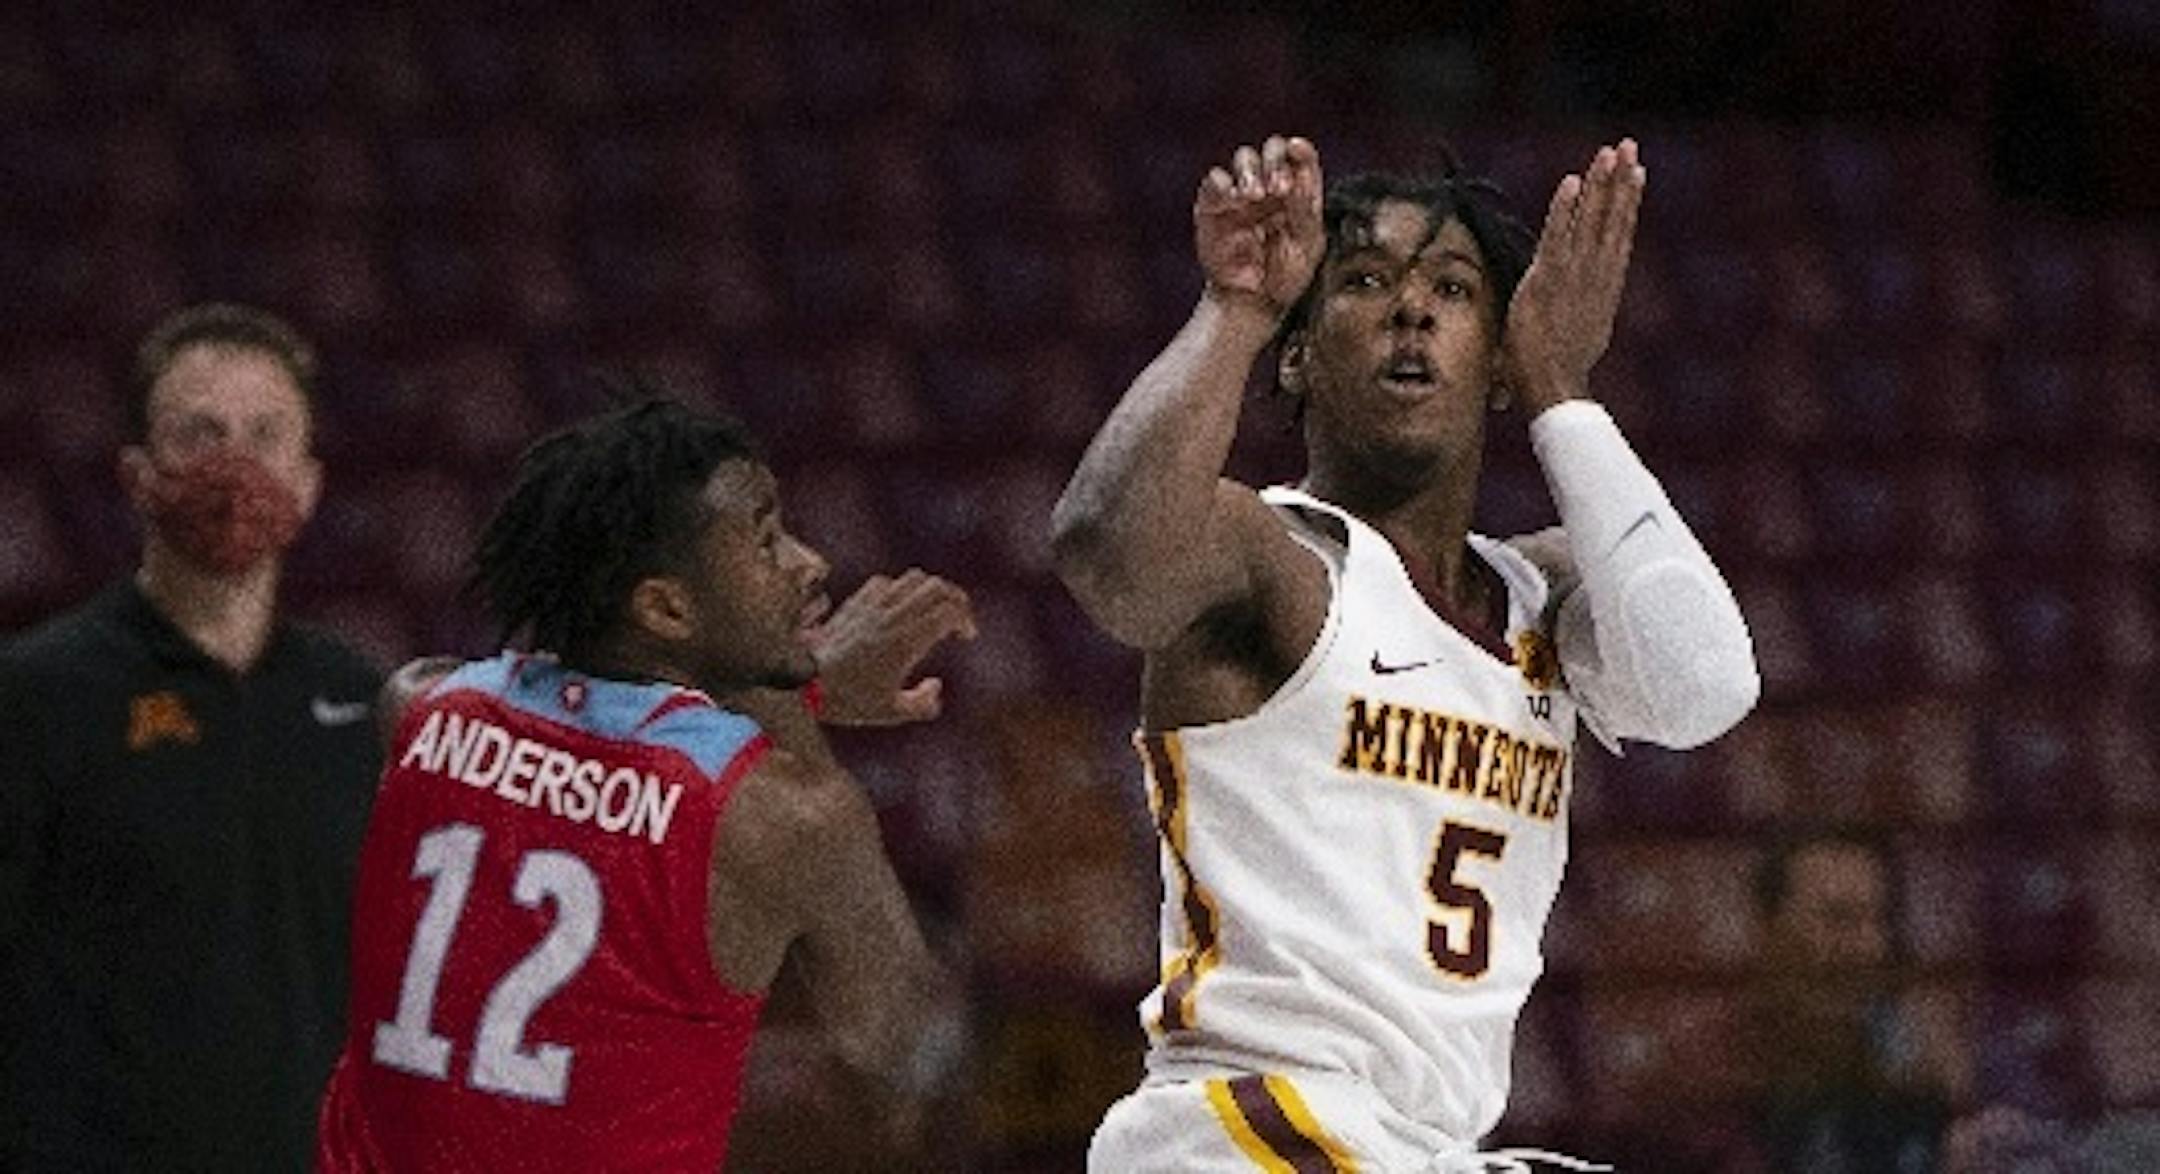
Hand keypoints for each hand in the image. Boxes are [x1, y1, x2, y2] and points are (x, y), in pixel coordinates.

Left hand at [809, 570, 975, 726]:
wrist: (805, 682)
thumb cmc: (849, 700)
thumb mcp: (892, 713)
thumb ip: (924, 704)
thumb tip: (936, 685)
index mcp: (909, 640)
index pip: (951, 611)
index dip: (966, 620)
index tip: (966, 637)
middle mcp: (894, 616)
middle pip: (939, 587)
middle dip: (956, 598)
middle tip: (958, 617)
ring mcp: (874, 605)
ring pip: (914, 578)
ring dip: (930, 590)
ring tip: (931, 609)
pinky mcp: (856, 602)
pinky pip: (885, 582)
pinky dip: (899, 590)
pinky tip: (897, 608)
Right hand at [1194, 135, 1324, 321]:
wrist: (1252, 304)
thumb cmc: (1285, 276)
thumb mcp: (1306, 246)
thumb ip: (1304, 211)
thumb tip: (1298, 176)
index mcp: (1299, 192)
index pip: (1301, 157)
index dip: (1300, 149)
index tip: (1297, 149)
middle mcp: (1271, 186)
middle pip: (1273, 149)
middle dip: (1275, 161)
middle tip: (1278, 189)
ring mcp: (1242, 194)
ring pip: (1245, 157)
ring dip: (1251, 170)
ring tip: (1255, 196)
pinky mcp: (1214, 205)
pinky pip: (1215, 179)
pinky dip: (1223, 182)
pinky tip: (1234, 197)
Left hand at [1504, 138, 1645, 413]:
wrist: (1555, 390)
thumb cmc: (1559, 374)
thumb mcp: (1579, 337)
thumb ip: (1583, 316)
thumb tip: (1585, 313)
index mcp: (1605, 288)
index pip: (1618, 235)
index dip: (1627, 202)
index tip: (1636, 172)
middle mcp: (1596, 277)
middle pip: (1612, 219)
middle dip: (1620, 180)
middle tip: (1629, 145)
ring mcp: (1575, 277)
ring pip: (1592, 221)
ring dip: (1600, 184)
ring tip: (1610, 152)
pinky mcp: (1549, 281)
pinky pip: (1558, 237)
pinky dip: (1565, 209)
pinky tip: (1571, 181)